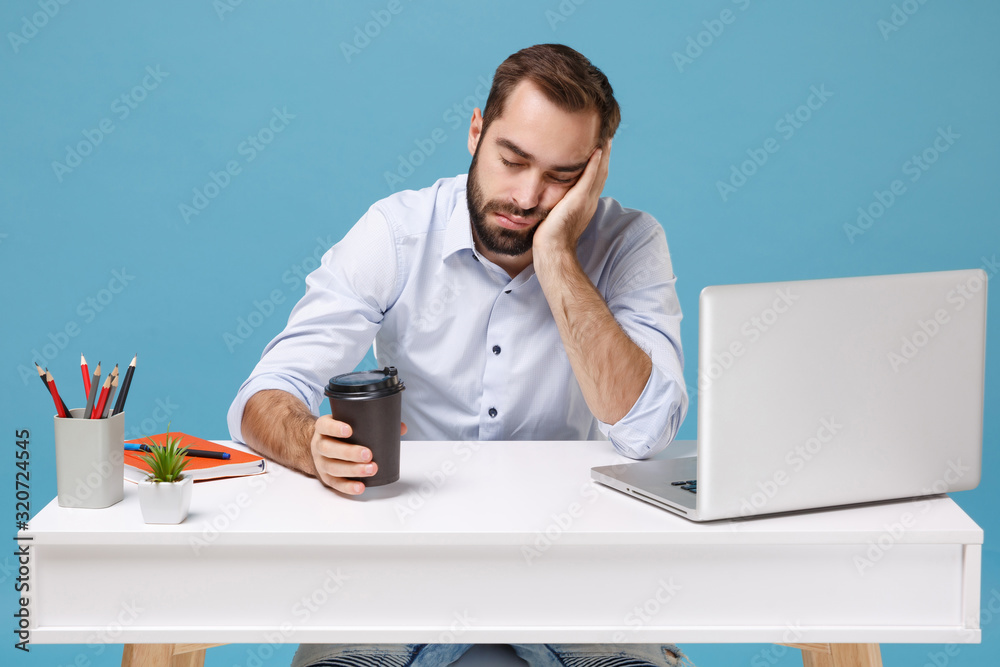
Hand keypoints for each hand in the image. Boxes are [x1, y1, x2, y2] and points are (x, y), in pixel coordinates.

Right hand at [310, 416, 406, 494]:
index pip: (325, 425)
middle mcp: (319, 445)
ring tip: (370, 469)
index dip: (335, 428)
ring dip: (353, 470)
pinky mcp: (326, 477)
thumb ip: (373, 423)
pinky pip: (336, 484)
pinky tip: (360, 486)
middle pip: (329, 449)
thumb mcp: (349, 423)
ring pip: (333, 467)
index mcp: (323, 428)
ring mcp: (321, 462)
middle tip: (368, 454)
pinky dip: (348, 487)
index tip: (349, 430)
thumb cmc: (339, 434)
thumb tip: (401, 427)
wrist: (321, 446)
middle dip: (350, 453)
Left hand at [532, 139, 610, 257]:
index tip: (600, 146)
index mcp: (585, 203)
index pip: (595, 178)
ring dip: (604, 154)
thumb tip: (552, 197)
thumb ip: (559, 203)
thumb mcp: (556, 214)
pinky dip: (595, 164)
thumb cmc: (550, 237)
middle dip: (605, 154)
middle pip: (602, 172)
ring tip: (606, 137)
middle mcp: (590, 200)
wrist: (553, 251)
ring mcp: (586, 200)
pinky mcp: (578, 201)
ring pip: (599, 173)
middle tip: (608, 136)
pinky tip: (598, 150)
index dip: (600, 162)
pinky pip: (589, 178)